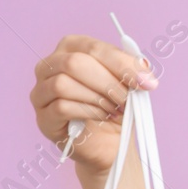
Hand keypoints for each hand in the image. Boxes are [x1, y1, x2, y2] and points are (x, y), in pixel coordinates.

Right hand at [29, 33, 156, 171]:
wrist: (107, 142)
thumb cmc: (115, 106)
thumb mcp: (128, 84)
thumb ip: (133, 71)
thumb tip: (144, 70)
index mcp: (71, 47)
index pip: (94, 48)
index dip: (122, 64)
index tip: (146, 82)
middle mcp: (49, 65)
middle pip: (74, 63)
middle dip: (108, 82)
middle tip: (127, 98)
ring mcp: (41, 92)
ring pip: (63, 84)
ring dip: (97, 98)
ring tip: (116, 109)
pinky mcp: (43, 117)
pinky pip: (61, 107)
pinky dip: (89, 112)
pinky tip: (104, 117)